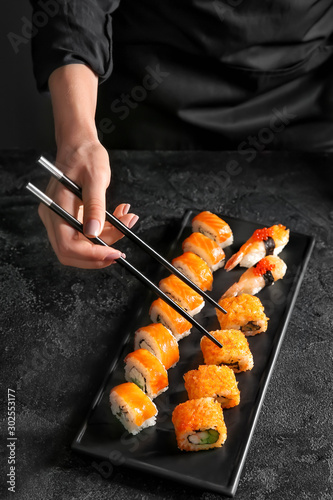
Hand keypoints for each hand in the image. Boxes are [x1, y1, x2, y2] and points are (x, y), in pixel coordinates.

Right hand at [38, 140, 138, 268]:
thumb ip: (95, 206)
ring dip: (106, 241)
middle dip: (97, 256)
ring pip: (81, 245)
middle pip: (70, 252)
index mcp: (55, 207)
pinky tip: (120, 217)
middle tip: (119, 252)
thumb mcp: (96, 178)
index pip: (67, 244)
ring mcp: (60, 218)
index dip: (90, 254)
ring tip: (127, 222)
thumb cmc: (85, 156)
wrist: (79, 144)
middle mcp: (53, 216)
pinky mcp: (70, 218)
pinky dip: (105, 232)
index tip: (114, 254)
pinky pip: (86, 234)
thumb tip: (93, 233)